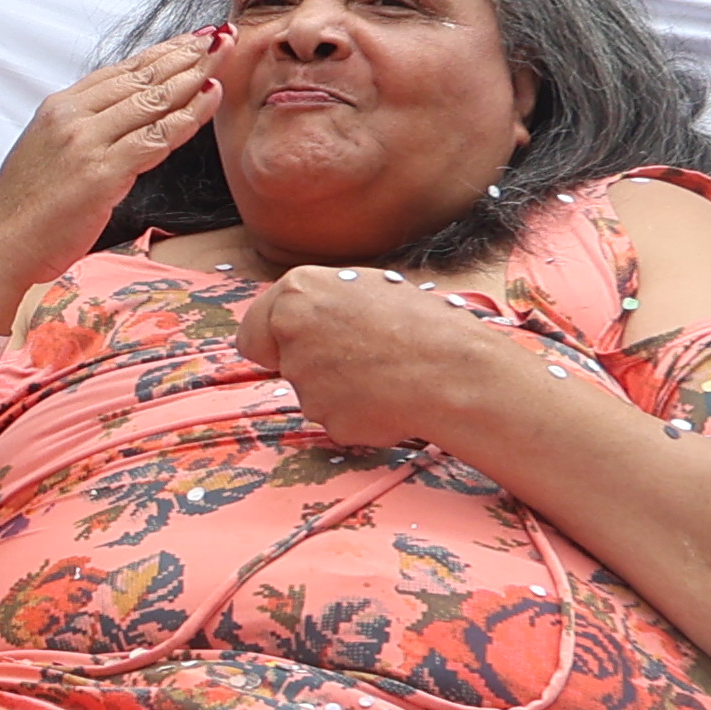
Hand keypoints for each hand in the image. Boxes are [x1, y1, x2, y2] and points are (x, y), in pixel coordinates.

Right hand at [0, 30, 226, 306]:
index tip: (190, 40)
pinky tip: (211, 97)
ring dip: (194, 74)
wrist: (0, 245)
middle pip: (140, 76)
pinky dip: (189, 114)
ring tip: (223, 55)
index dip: (160, 52)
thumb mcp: (47, 153)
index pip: (120, 71)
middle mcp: (72, 117)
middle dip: (185, 53)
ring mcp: (87, 142)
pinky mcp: (103, 172)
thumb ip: (81, 132)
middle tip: (220, 36)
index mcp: (57, 108)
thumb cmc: (24, 210)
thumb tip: (119, 121)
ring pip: (153, 99)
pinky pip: (158, 136)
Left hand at [230, 263, 528, 452]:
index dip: (274, 343)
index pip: (252, 332)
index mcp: (298, 292)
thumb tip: (302, 314)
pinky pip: (338, 420)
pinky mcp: (327, 419)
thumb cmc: (424, 324)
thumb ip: (322, 303)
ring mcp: (306, 380)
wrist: (458, 370)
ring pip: (314, 394)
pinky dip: (360, 416)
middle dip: (312, 367)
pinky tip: (391, 400)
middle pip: (285, 365)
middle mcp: (291, 333)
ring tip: (388, 374)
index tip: (292, 347)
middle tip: (357, 362)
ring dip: (342, 391)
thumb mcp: (367, 289)